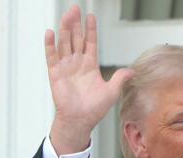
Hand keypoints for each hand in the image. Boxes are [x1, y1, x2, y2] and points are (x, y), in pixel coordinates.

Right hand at [46, 5, 133, 154]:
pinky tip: (50, 32)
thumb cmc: (94, 109)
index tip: (90, 15)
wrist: (80, 120)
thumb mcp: (111, 91)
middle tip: (74, 8)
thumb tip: (132, 71)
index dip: (90, 29)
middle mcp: (77, 63)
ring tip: (66, 15)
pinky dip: (50, 45)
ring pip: (64, 43)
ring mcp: (65, 67)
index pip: (90, 42)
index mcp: (90, 65)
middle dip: (75, 23)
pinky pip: (52, 56)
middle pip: (75, 38)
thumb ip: (119, 78)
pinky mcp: (55, 73)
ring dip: (64, 29)